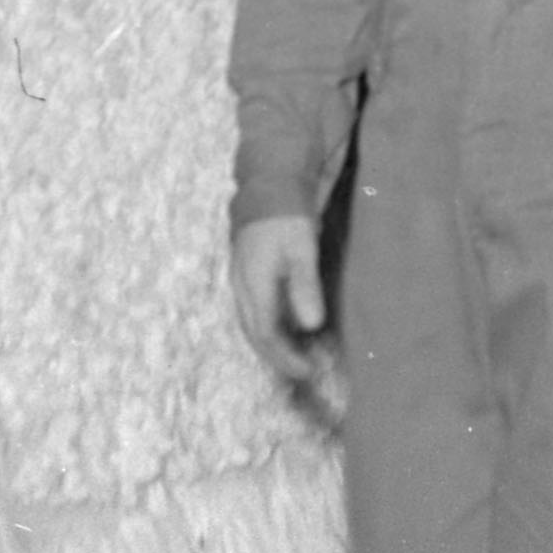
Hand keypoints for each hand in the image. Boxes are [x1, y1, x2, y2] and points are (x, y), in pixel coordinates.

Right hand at [228, 214, 338, 418]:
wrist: (268, 181)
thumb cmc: (287, 214)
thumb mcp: (302, 248)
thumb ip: (305, 286)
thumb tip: (311, 326)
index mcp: (253, 284)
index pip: (266, 336)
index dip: (286, 358)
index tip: (311, 371)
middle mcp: (242, 287)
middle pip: (255, 335)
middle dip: (280, 358)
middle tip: (308, 371)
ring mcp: (242, 280)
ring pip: (253, 324)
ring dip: (275, 345)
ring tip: (302, 355)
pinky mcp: (247, 273)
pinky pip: (256, 311)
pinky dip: (273, 327)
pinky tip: (291, 328)